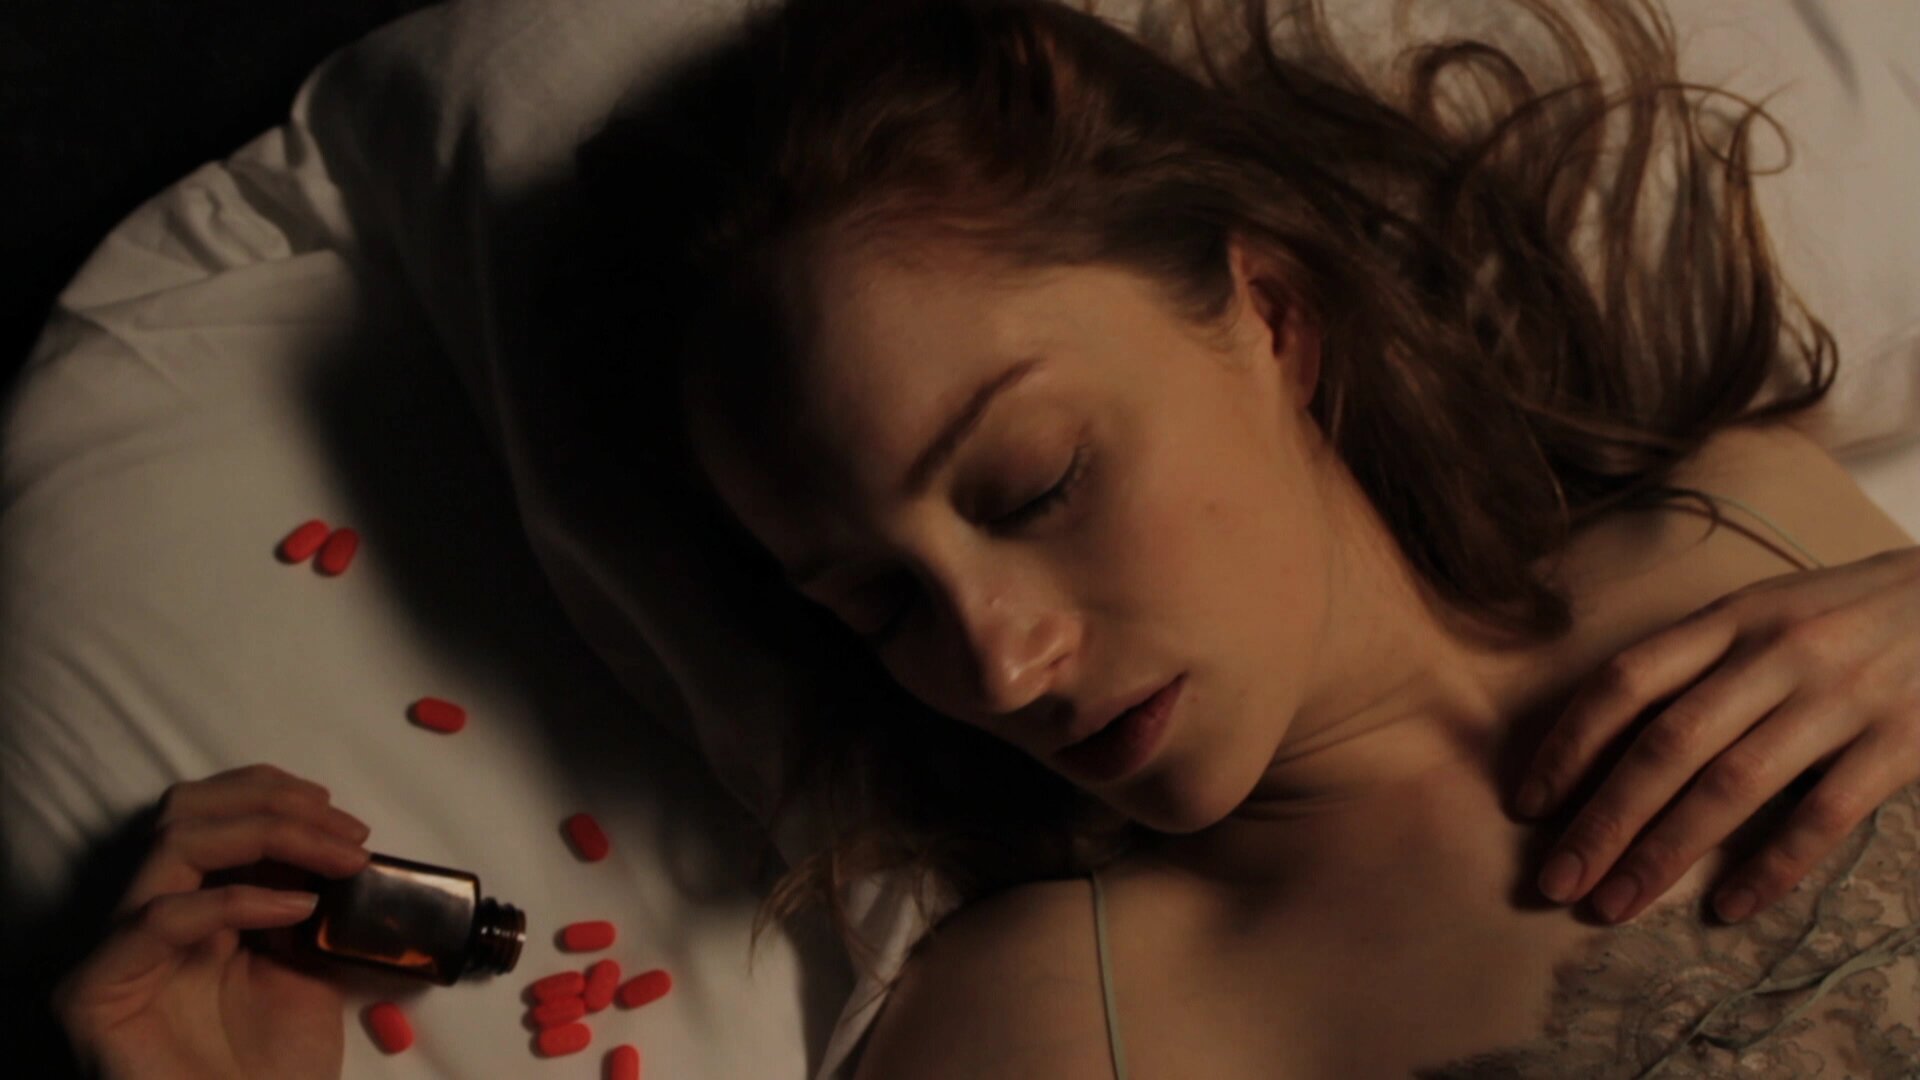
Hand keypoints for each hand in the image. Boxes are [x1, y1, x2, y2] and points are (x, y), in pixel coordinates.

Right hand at [51, 763, 373, 1079]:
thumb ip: (306, 900)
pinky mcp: (95, 991)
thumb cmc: (275, 1064)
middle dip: (275, 802)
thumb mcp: (307, 961)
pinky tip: (298, 909)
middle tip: (345, 829)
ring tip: (339, 860)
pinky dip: (240, 901)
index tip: (348, 820)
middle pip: (187, 810)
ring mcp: (118, 951)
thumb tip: (335, 842)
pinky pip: (161, 918)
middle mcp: (146, 918)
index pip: (213, 813)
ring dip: (271, 834)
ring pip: (174, 841)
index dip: (279, 797)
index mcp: (192, 907)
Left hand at [1514, 545, 1919, 925]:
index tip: (1527, 805)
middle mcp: (1776, 653)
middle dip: (1602, 820)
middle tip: (1555, 882)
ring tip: (1615, 904)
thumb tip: (1603, 741)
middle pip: (1666, 744)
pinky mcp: (1901, 741)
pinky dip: (1772, 868)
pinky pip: (1824, 816)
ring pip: (1732, 785)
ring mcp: (1840, 697)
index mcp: (1731, 617)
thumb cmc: (1846, 614)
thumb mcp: (1765, 611)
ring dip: (1664, 852)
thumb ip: (1695, 663)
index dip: (1569, 745)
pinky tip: (1727, 909)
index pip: (1626, 681)